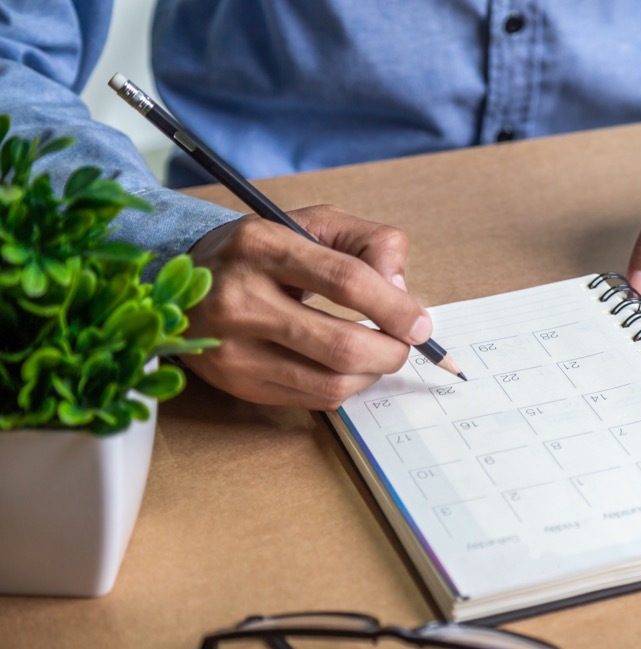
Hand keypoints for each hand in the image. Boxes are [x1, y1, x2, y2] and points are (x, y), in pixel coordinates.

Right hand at [181, 204, 429, 409]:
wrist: (186, 281)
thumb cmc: (266, 251)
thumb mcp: (315, 223)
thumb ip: (371, 243)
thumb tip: (402, 293)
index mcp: (262, 245)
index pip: (347, 282)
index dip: (395, 308)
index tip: (420, 323)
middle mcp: (239, 298)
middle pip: (342, 346)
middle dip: (391, 351)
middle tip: (403, 344)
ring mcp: (233, 348)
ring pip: (331, 383)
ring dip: (372, 374)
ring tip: (377, 354)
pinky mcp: (238, 384)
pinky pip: (314, 399)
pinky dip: (345, 387)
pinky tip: (346, 367)